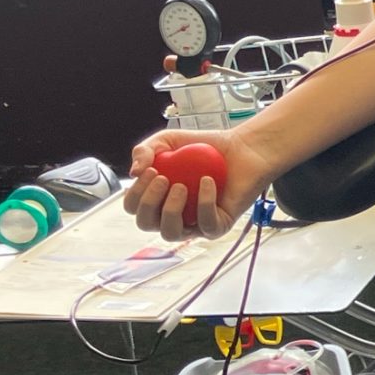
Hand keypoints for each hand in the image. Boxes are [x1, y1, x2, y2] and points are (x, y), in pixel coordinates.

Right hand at [126, 127, 270, 240]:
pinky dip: (204, 203)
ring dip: (170, 210)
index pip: (133, 207)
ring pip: (171, 233)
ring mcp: (195, 224)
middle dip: (149, 202)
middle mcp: (172, 215)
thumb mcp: (167, 141)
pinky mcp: (219, 225)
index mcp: (157, 199)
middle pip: (145, 224)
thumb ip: (144, 150)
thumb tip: (133, 172)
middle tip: (164, 179)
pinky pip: (206, 225)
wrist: (241, 147)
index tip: (152, 170)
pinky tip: (207, 182)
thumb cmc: (204, 147)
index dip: (136, 193)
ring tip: (181, 186)